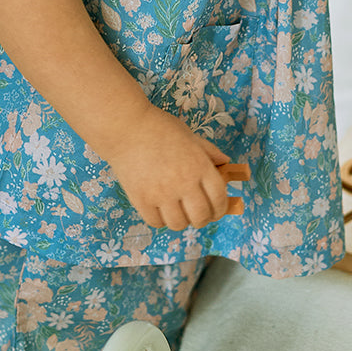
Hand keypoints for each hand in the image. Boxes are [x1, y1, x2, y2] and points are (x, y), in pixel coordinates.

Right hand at [108, 103, 241, 230]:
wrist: (126, 127)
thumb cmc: (159, 127)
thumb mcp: (190, 136)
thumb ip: (209, 152)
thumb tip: (225, 163)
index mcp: (200, 166)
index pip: (219, 198)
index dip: (221, 208)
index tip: (217, 210)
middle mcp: (184, 182)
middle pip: (201, 217)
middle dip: (203, 219)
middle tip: (197, 214)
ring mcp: (162, 193)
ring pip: (179, 224)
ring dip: (181, 220)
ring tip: (178, 211)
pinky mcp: (141, 200)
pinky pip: (156, 222)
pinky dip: (160, 220)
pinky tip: (160, 209)